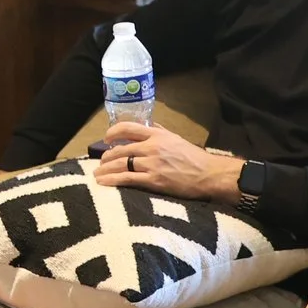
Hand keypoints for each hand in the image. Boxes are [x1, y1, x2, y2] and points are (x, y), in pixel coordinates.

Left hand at [92, 122, 242, 202]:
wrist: (210, 175)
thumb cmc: (195, 158)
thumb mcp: (176, 138)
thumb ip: (160, 131)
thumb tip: (149, 124)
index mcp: (157, 135)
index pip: (129, 128)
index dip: (113, 132)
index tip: (106, 138)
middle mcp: (152, 147)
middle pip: (121, 149)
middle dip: (107, 156)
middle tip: (101, 161)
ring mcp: (152, 164)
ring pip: (121, 164)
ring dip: (105, 169)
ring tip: (97, 173)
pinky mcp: (154, 180)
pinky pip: (127, 179)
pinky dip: (112, 180)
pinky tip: (103, 183)